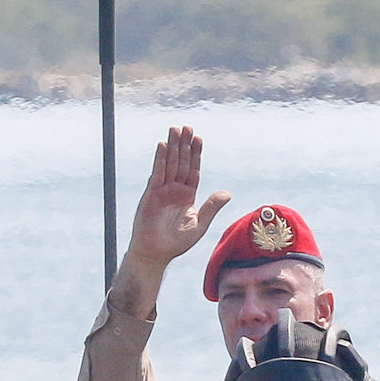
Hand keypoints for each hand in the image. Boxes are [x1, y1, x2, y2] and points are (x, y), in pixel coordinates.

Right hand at [110, 126, 228, 315]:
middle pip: (181, 162)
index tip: (198, 138)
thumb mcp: (199, 224)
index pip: (193, 170)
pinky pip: (157, 173)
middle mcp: (175, 190)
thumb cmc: (176, 243)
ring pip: (169, 163)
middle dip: (184, 145)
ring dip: (172, 146)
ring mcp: (162, 190)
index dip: (195, 154)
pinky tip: (162, 145)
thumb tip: (228, 193)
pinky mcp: (151, 194)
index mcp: (187, 196)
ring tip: (175, 129)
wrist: (155, 254)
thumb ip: (211, 207)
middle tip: (187, 126)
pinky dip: (160, 159)